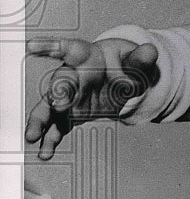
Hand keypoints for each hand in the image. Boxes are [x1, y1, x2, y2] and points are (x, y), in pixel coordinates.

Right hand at [25, 37, 158, 159]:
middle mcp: (73, 75)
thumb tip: (150, 51)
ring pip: (50, 108)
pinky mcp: (71, 114)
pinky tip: (45, 152)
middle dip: (57, 93)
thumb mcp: (137, 62)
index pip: (67, 48)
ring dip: (41, 121)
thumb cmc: (126, 65)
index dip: (48, 45)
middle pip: (61, 82)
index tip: (31, 46)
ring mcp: (69, 96)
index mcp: (86, 56)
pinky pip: (58, 127)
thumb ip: (141, 58)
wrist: (124, 79)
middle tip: (57, 106)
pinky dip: (51, 140)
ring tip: (32, 136)